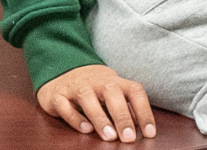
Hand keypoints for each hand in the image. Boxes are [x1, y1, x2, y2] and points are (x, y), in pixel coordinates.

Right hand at [36, 65, 157, 142]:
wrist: (59, 69)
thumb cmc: (93, 87)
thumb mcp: (112, 93)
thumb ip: (126, 108)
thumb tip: (142, 126)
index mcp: (114, 81)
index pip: (134, 91)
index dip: (144, 111)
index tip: (149, 133)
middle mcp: (95, 81)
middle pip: (111, 92)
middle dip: (121, 116)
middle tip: (128, 137)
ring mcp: (75, 86)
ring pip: (87, 97)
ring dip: (99, 117)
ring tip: (109, 136)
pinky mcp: (57, 94)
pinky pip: (64, 104)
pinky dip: (75, 117)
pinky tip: (86, 130)